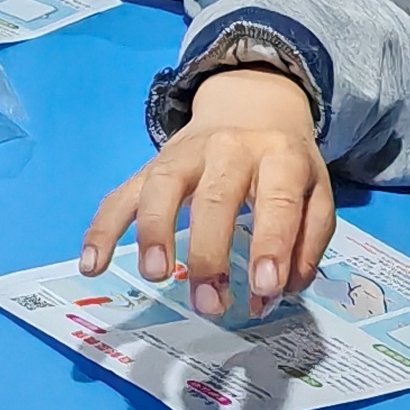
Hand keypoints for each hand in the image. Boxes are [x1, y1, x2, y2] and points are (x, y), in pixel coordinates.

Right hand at [80, 67, 327, 314]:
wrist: (252, 104)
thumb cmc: (284, 164)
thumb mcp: (316, 193)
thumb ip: (307, 242)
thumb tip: (278, 291)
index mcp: (279, 157)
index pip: (276, 201)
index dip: (271, 245)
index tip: (264, 288)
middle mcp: (230, 149)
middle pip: (214, 197)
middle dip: (209, 254)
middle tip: (209, 305)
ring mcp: (185, 155)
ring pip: (162, 187)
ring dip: (154, 231)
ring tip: (155, 274)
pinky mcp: (152, 165)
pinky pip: (122, 194)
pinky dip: (103, 228)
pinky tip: (93, 264)